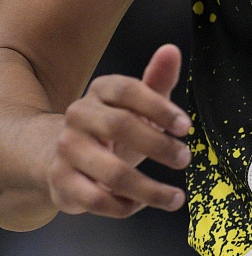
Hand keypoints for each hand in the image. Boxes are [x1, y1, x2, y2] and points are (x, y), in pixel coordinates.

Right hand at [46, 44, 188, 217]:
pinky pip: (96, 199)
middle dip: (158, 145)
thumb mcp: (139, 103)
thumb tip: (170, 50)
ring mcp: (66, 149)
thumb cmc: (113, 127)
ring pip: (111, 172)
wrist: (62, 156)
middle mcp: (78, 116)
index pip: (128, 90)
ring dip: (149, 188)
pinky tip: (143, 204)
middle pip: (119, 127)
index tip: (186, 127)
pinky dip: (125, 205)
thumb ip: (158, 79)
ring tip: (175, 197)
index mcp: (101, 90)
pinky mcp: (60, 181)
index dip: (159, 107)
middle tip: (184, 158)